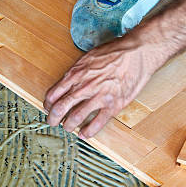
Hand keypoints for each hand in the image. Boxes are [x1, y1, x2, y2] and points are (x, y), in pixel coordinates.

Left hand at [44, 36, 165, 138]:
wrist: (137, 52)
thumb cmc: (115, 51)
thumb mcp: (89, 57)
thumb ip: (78, 71)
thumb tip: (68, 81)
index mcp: (76, 74)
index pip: (54, 93)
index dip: (48, 104)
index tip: (48, 108)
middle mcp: (84, 86)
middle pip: (61, 108)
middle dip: (53, 119)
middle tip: (52, 123)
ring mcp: (99, 97)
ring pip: (76, 118)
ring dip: (68, 126)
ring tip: (68, 128)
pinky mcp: (113, 105)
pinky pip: (97, 123)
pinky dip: (88, 132)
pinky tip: (84, 135)